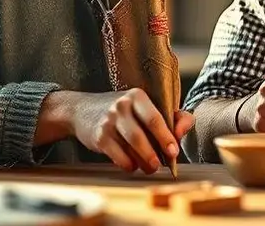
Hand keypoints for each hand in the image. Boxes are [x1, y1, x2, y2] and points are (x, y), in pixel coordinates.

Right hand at [68, 89, 194, 173]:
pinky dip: (128, 164)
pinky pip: (117, 155)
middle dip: (154, 153)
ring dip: (144, 161)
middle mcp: (121, 106)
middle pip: (141, 134)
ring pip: (130, 146)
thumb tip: (182, 132)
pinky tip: (133, 165)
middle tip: (162, 164)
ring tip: (151, 167)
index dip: (166, 137)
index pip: (154, 118)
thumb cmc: (123, 111)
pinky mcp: (98, 137)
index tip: (173, 152)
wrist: (82, 110)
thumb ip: (172, 116)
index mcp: (137, 96)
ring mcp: (108, 121)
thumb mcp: (145, 106)